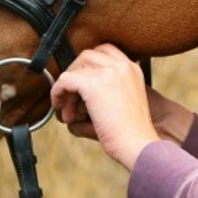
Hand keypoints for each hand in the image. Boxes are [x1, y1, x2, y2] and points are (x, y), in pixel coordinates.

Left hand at [51, 44, 161, 169]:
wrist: (139, 146)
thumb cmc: (130, 134)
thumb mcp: (121, 103)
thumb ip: (103, 91)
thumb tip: (71, 94)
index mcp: (132, 69)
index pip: (104, 50)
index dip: (87, 66)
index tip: (80, 84)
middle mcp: (122, 66)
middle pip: (87, 56)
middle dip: (75, 76)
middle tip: (72, 101)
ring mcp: (109, 73)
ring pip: (75, 68)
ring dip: (67, 88)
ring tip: (69, 112)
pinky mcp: (94, 85)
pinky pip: (65, 80)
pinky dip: (58, 92)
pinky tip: (60, 108)